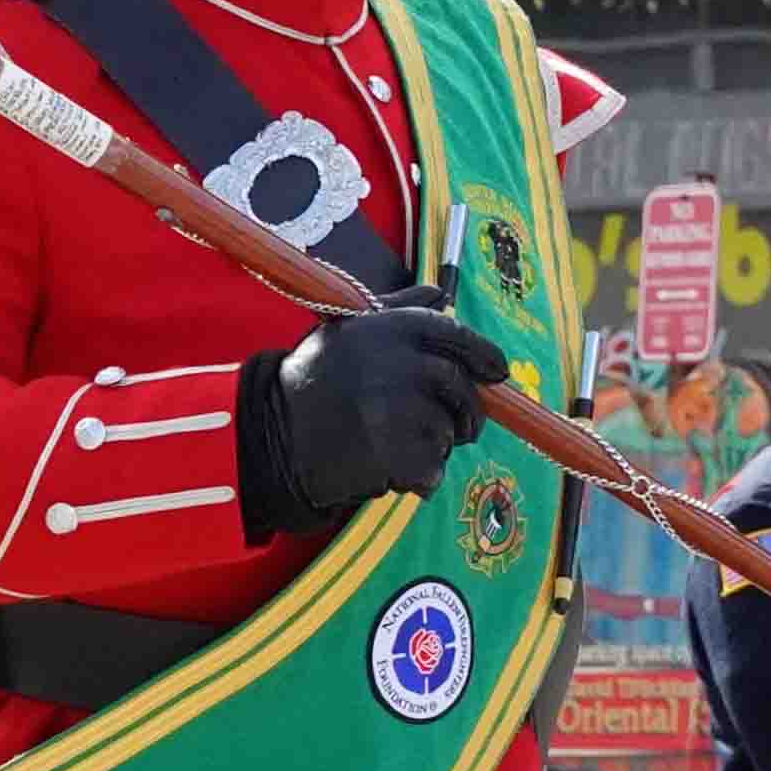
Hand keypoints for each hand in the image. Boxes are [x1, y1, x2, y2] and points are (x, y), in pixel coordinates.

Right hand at [234, 304, 510, 537]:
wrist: (272, 436)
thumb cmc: (311, 380)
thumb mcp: (347, 329)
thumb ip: (398, 309)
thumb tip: (442, 292)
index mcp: (389, 329)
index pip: (456, 335)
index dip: (485, 355)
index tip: (498, 373)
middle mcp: (398, 365)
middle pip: (461, 388)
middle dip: (468, 412)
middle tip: (462, 427)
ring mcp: (398, 412)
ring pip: (447, 433)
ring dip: (434, 445)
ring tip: (395, 444)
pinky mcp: (395, 456)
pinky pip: (431, 470)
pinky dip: (420, 478)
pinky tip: (389, 470)